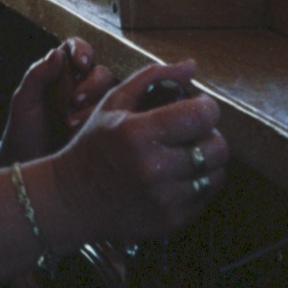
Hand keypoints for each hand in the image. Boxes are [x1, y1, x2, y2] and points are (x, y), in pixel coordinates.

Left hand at [0, 37, 114, 161]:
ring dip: (95, 104)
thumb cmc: (23, 131)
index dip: (82, 50)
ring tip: (71, 122)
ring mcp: (93, 106)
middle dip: (92, 84)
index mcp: (58, 72)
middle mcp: (79, 85)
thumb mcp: (24, 102)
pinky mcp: (103, 125)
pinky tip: (80, 132)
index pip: (76, 49)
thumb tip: (56, 53)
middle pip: (100, 71)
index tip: (81, 64)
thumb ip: (36, 76)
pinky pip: (115, 116)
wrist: (29, 165)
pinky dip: (102, 121)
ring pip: (112, 93)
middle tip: (75, 101)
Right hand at [39, 59, 227, 253]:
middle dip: (209, 134)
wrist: (71, 200)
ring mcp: (163, 199)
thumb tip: (192, 66)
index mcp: (138, 133)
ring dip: (207, 160)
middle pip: (217, 146)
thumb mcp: (113, 103)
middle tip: (191, 132)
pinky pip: (205, 196)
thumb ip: (152, 78)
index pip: (202, 116)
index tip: (196, 107)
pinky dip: (197, 183)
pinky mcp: (170, 221)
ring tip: (185, 154)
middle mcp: (153, 168)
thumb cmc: (93, 145)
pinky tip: (176, 176)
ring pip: (217, 173)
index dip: (206, 107)